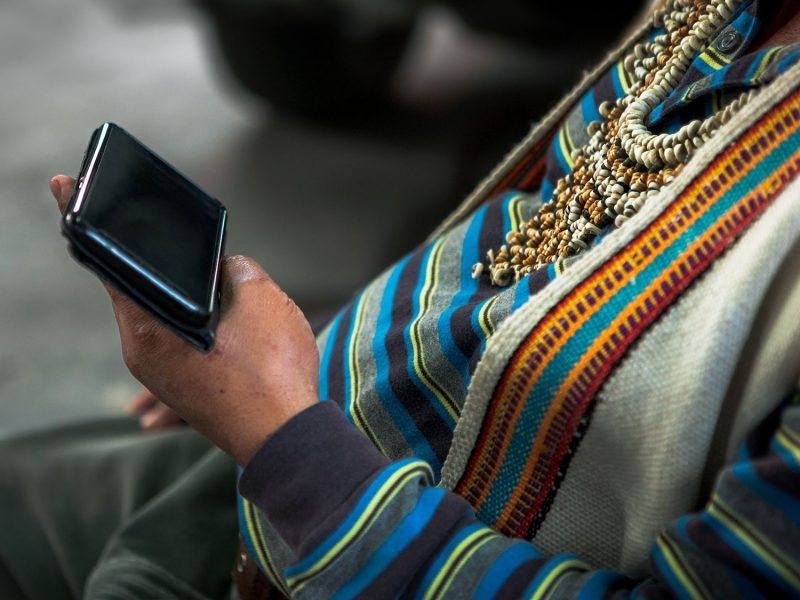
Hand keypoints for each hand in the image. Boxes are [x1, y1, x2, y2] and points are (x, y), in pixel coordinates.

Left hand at [51, 175, 319, 464]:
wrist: (288, 440)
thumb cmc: (271, 370)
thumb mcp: (262, 298)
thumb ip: (235, 270)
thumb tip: (223, 272)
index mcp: (148, 324)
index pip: (108, 260)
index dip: (89, 220)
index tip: (66, 187)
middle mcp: (142, 354)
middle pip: (141, 295)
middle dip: (162, 270)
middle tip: (183, 248)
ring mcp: (162, 379)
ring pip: (165, 328)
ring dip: (188, 310)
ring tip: (226, 305)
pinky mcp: (185, 396)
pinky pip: (184, 360)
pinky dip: (201, 344)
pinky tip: (219, 339)